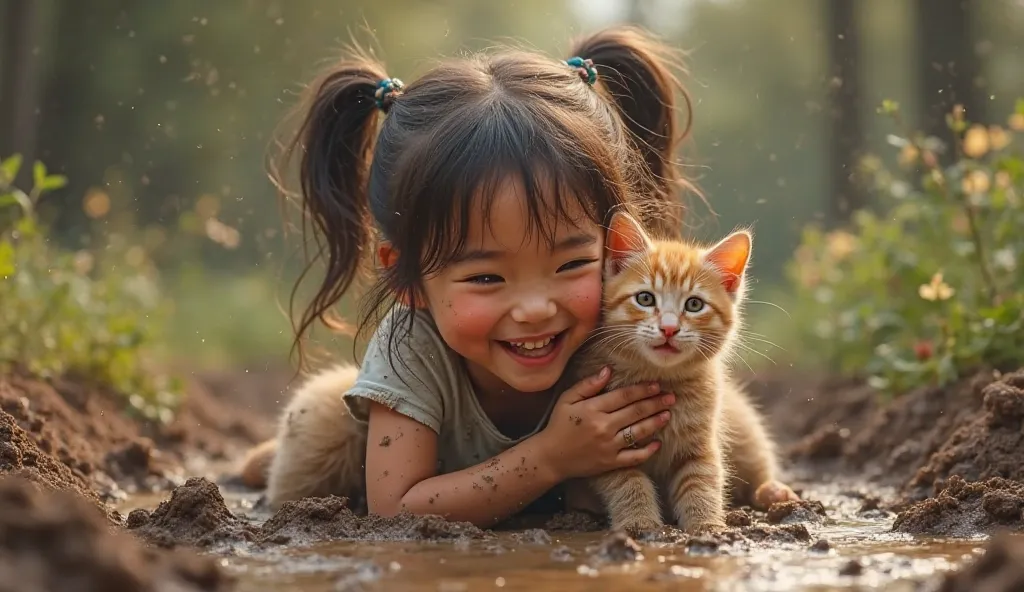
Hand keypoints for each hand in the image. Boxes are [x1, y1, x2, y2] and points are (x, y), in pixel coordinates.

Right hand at [538, 366, 673, 480]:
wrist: (550, 457)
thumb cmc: (559, 425)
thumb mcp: (567, 399)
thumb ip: (587, 385)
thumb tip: (608, 370)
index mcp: (593, 409)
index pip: (624, 396)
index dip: (642, 390)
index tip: (656, 385)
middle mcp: (604, 427)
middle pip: (635, 412)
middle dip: (655, 403)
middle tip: (671, 397)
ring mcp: (609, 446)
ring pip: (638, 432)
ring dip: (656, 422)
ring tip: (668, 414)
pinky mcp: (611, 463)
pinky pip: (634, 457)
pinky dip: (647, 451)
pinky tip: (658, 443)